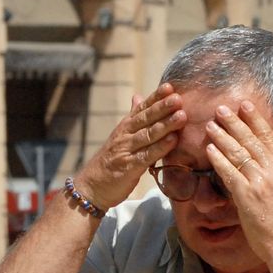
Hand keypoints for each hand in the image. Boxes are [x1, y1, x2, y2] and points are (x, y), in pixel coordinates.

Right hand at [73, 83, 186, 208]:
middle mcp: (124, 135)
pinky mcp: (128, 168)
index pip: (142, 108)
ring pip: (147, 135)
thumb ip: (133, 117)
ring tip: (182, 116)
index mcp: (125, 127)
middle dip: (162, 107)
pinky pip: (146, 156)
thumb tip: (138, 96)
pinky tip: (172, 141)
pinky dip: (160, 148)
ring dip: (165, 125)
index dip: (155, 97)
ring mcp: (125, 151)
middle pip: (146, 119)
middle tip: (178, 98)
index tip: (169, 87)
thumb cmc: (110, 161)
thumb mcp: (120, 136)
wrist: (90, 186)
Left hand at [205, 101, 272, 272]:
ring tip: (210, 124)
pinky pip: (229, 173)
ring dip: (222, 137)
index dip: (256, 120)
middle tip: (222, 108)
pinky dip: (218, 159)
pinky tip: (209, 149)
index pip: (270, 138)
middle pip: (251, 140)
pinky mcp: (246, 196)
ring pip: (238, 153)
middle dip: (235, 122)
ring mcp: (260, 182)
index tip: (246, 106)